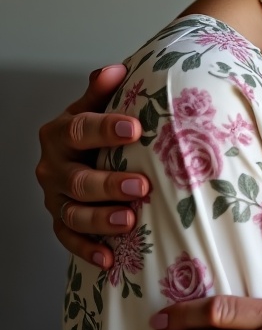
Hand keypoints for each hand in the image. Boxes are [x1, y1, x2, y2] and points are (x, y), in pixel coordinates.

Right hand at [36, 64, 150, 267]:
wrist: (81, 151)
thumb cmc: (98, 128)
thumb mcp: (98, 106)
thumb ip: (104, 91)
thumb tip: (115, 69)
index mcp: (61, 133)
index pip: (80, 129)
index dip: (106, 129)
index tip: (135, 128)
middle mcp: (53, 167)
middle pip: (77, 179)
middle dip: (108, 185)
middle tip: (141, 186)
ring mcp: (55, 197)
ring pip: (72, 212)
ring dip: (100, 220)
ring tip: (128, 222)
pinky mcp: (61, 220)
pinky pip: (69, 239)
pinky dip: (87, 250)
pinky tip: (109, 260)